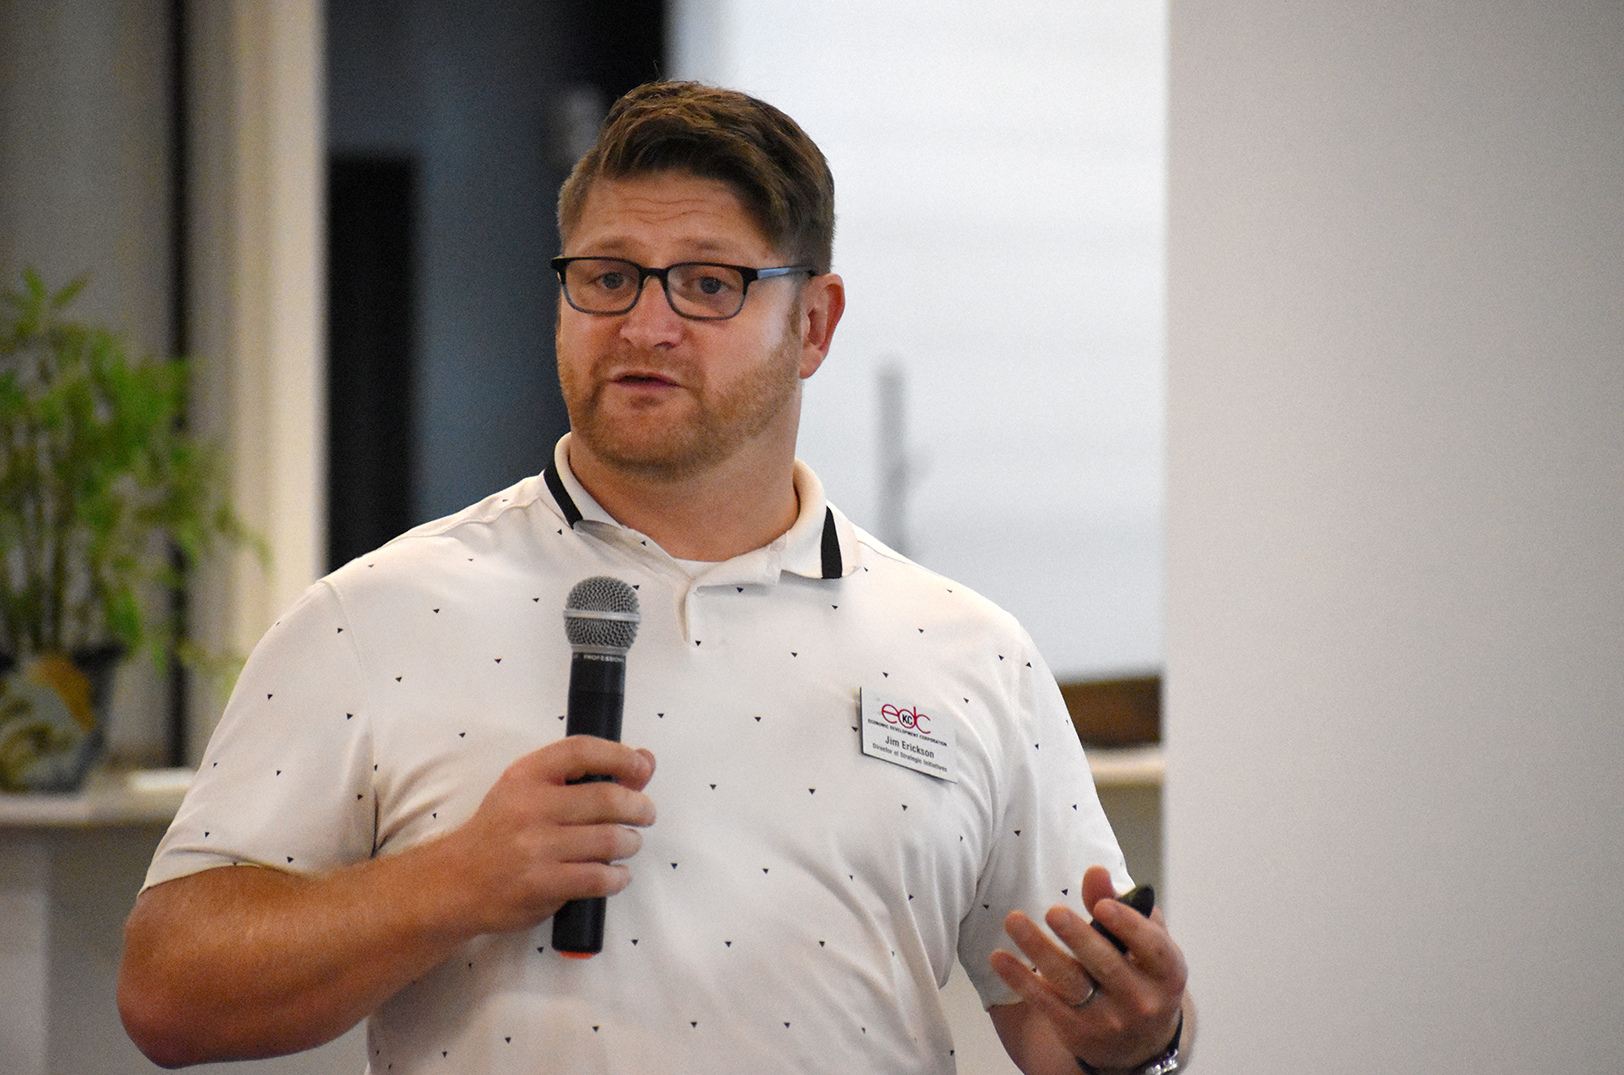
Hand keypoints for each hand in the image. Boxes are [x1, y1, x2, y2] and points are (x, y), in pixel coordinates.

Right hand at [431, 736, 656, 935]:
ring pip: (609, 839)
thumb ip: (585, 775)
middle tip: (646, 814)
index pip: (582, 751)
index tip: (641, 767)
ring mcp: (535, 847)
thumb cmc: (500, 832)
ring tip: (629, 844)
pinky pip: (599, 878)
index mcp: (526, 775)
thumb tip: (646, 761)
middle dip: (639, 806)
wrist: (455, 881)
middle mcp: (530, 807)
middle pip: (607, 797)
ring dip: (631, 843)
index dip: (621, 755)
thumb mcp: (530, 791)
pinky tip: (616, 874)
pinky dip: (618, 877)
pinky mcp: (542, 884)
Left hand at [990, 865, 1186, 1070]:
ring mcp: (1109, 1021)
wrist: (1140, 1042)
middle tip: (1053, 911)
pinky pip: (1045, 1002)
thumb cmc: (1141, 972)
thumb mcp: (1145, 941)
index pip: (1151, 948)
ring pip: (1071, 984)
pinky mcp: (1077, 1031)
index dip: (1128, 926)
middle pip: (1106, 965)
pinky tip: (999, 957)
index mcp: (1167, 972)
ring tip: (1014, 921)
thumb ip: (1120, 904)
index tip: (1103, 905)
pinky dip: (1020, 979)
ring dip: (1040, 952)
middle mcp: (1142, 1001)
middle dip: (1079, 938)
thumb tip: (1095, 871)